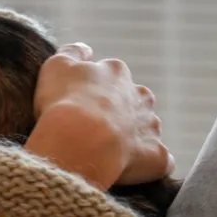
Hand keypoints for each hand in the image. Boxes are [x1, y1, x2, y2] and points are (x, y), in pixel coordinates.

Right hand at [24, 43, 174, 189]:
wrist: (79, 139)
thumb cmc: (64, 100)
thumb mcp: (57, 65)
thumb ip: (72, 52)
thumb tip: (86, 49)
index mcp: (117, 72)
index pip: (111, 75)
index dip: (94, 90)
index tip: (79, 102)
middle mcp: (141, 96)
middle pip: (134, 100)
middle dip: (120, 111)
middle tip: (94, 126)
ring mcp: (152, 126)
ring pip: (147, 129)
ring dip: (133, 137)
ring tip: (106, 150)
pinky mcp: (158, 155)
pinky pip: (159, 160)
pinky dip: (148, 163)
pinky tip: (130, 168)